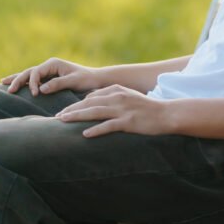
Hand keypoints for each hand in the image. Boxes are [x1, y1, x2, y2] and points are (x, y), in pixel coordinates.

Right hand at [1, 57, 97, 96]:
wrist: (96, 80)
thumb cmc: (87, 80)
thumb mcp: (74, 81)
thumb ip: (58, 84)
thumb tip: (41, 89)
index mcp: (54, 64)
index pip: (37, 72)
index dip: (33, 83)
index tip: (35, 94)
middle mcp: (49, 66)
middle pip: (29, 72)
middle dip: (18, 80)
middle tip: (9, 90)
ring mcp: (48, 72)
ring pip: (28, 74)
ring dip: (17, 79)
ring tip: (3, 83)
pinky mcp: (49, 78)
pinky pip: (33, 80)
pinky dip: (23, 82)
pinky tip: (13, 84)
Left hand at [57, 85, 172, 137]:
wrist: (167, 114)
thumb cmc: (147, 108)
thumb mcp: (128, 97)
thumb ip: (112, 98)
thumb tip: (93, 102)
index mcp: (117, 90)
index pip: (91, 96)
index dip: (76, 104)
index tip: (63, 111)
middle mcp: (118, 97)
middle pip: (89, 103)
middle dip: (71, 109)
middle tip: (56, 117)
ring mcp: (123, 109)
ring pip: (95, 112)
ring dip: (77, 116)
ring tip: (63, 121)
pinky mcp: (128, 121)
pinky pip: (108, 125)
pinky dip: (96, 129)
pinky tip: (85, 134)